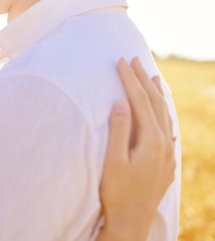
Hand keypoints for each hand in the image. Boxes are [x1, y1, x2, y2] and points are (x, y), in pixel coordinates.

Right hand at [98, 57, 175, 240]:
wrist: (131, 222)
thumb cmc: (116, 192)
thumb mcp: (113, 161)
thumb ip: (118, 130)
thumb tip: (121, 102)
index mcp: (151, 141)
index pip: (140, 101)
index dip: (130, 80)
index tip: (121, 61)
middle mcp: (164, 144)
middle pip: (155, 104)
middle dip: (143, 80)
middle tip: (134, 59)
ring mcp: (166, 154)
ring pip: (164, 115)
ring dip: (156, 94)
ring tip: (152, 76)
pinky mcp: (165, 163)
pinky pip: (167, 128)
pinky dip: (162, 113)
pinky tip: (160, 112)